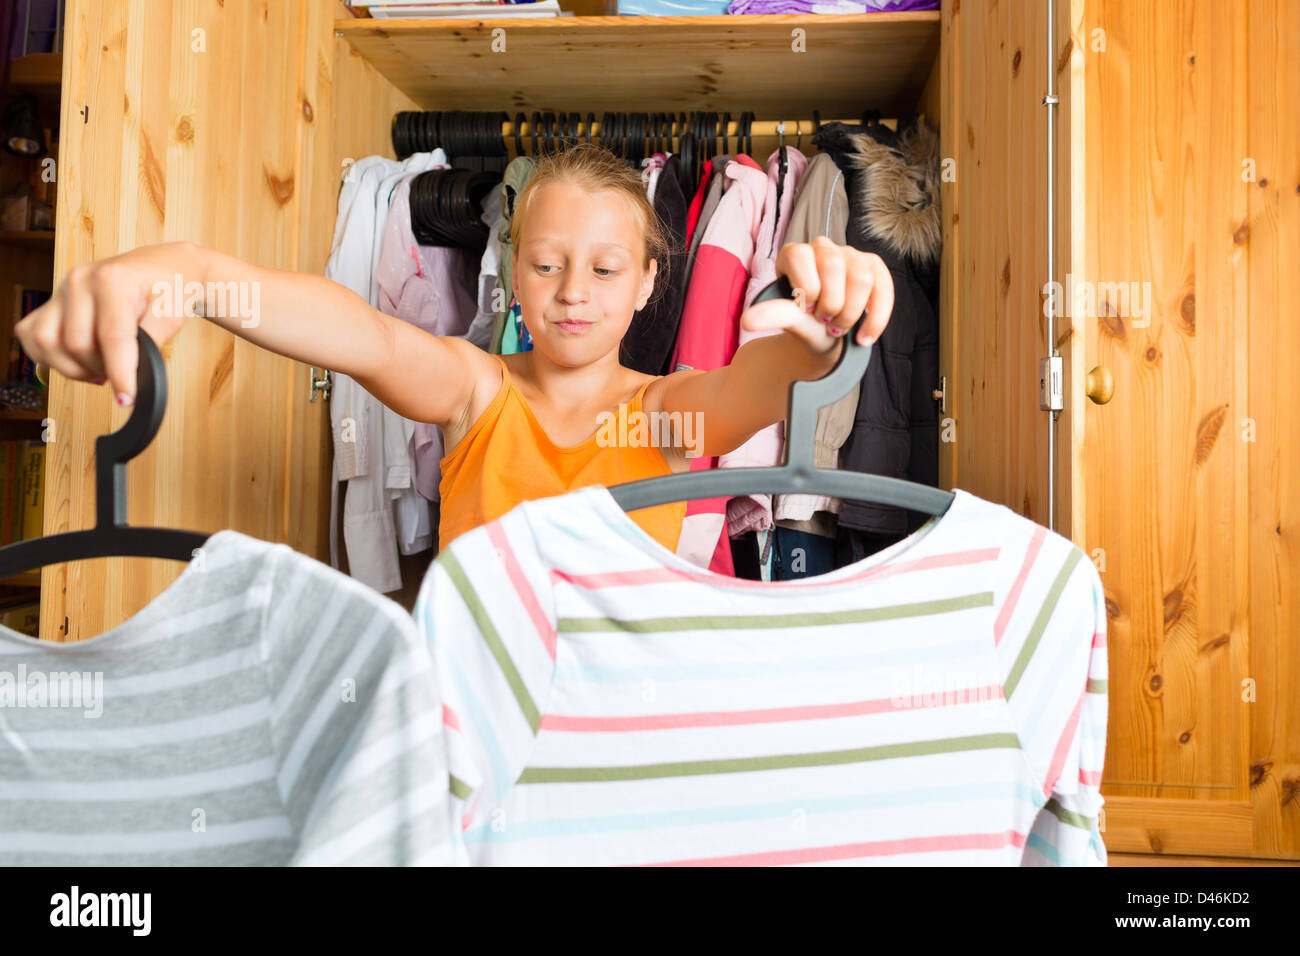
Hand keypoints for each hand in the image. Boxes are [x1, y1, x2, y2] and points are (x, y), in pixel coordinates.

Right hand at [16, 241, 201, 405]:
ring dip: (72, 366)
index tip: (126, 399)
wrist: (165, 267)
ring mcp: (62, 288)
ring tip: (100, 368)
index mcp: (113, 280)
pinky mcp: (53, 299)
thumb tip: (129, 376)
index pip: (111, 337)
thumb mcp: (171, 317)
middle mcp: (80, 279)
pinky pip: (32, 334)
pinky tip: (77, 360)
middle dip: (100, 370)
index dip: (119, 374)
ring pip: (46, 341)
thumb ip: (148, 345)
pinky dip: (49, 355)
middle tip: (121, 375)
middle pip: (76, 344)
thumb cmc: (171, 289)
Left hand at [739, 237, 893, 353]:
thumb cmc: (803, 325)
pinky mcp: (874, 268)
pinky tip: (864, 338)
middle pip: (833, 265)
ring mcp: (850, 255)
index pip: (799, 255)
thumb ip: (773, 315)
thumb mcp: (789, 321)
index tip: (806, 311)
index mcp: (794, 254)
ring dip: (851, 312)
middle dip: (830, 303)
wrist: (824, 339)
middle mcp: (822, 248)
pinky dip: (876, 318)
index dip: (805, 287)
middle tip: (823, 321)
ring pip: (861, 277)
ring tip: (839, 327)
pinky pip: (883, 286)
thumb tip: (747, 321)